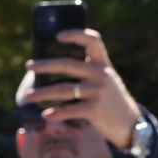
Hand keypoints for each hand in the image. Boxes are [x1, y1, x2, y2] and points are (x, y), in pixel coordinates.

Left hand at [16, 28, 145, 150]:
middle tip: (28, 65)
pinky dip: (56, 113)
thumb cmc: (109, 99)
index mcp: (102, 63)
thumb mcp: (103, 80)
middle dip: (45, 65)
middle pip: (68, 65)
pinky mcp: (95, 109)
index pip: (92, 40)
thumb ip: (86, 72)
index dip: (76, 34)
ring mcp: (98, 91)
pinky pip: (70, 110)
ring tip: (28, 96)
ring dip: (43, 94)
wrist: (129, 123)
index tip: (58, 36)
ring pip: (64, 89)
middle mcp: (101, 74)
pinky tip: (45, 114)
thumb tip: (51, 68)